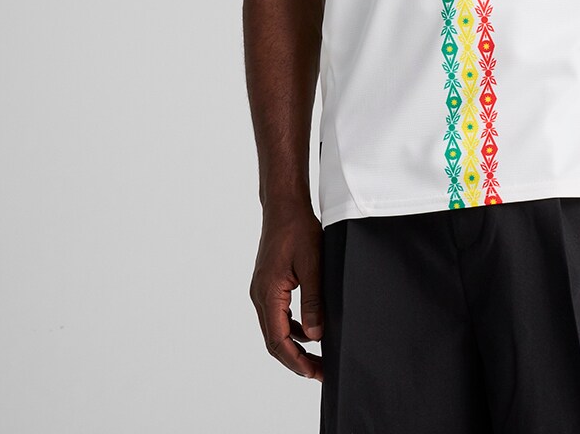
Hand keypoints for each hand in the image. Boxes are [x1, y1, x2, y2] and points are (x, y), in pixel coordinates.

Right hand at [250, 198, 325, 381]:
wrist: (284, 206)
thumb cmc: (298, 229)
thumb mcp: (312, 265)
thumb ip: (313, 301)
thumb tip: (316, 335)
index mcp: (268, 294)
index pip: (278, 340)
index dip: (296, 361)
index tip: (314, 373)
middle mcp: (260, 295)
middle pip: (274, 339)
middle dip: (296, 359)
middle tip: (320, 372)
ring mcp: (263, 290)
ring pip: (276, 328)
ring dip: (295, 345)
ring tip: (318, 357)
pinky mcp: (269, 284)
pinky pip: (279, 314)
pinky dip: (293, 327)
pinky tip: (311, 330)